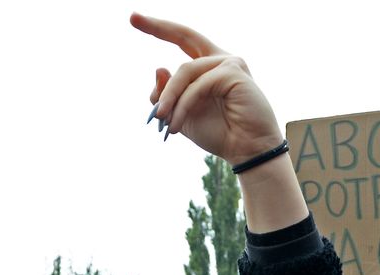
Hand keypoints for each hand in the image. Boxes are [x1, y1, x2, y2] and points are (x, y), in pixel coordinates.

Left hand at [131, 14, 283, 165]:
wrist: (246, 151)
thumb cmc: (219, 133)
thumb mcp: (180, 115)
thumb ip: (166, 95)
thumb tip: (159, 67)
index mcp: (208, 67)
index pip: (182, 41)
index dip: (159, 28)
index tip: (134, 18)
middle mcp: (219, 59)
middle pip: (184, 36)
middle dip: (158, 26)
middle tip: (133, 17)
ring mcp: (228, 62)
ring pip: (184, 72)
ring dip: (168, 98)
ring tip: (161, 120)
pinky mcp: (233, 72)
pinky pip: (196, 86)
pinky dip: (182, 106)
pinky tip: (176, 125)